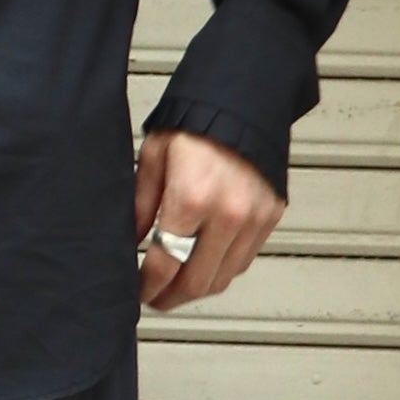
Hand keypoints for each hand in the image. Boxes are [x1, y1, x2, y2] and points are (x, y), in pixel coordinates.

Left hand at [136, 128, 283, 312]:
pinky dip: (221, 271)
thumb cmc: (197, 121)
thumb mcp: (153, 158)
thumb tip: (129, 242)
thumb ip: (139, 206)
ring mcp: (254, 219)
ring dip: (197, 289)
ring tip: (176, 287)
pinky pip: (244, 261)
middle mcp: (229, 214)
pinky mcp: (271, 217)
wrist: (242, 101)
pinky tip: (203, 265)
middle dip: (170, 297)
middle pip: (197, 282)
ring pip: (223, 279)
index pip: (165, 264)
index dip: (147, 287)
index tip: (138, 291)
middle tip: (154, 298)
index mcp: (193, 198)